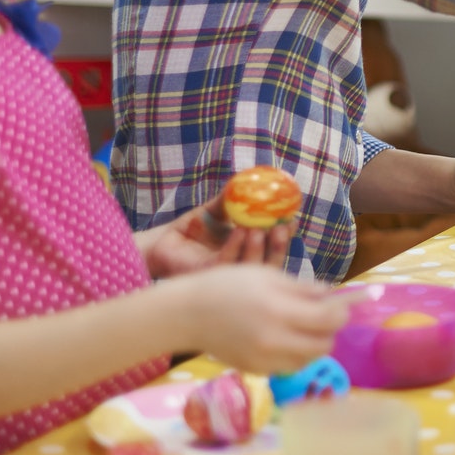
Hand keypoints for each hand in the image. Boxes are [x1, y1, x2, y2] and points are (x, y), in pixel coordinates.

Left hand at [139, 209, 292, 277]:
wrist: (161, 243)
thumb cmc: (191, 228)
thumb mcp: (216, 211)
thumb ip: (231, 199)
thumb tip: (249, 179)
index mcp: (248, 251)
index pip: (274, 247)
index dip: (286, 235)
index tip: (293, 218)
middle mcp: (241, 265)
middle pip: (270, 263)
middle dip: (279, 246)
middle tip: (284, 227)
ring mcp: (226, 274)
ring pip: (250, 267)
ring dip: (258, 248)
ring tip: (259, 229)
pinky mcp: (208, 275)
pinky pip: (226, 264)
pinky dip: (235, 247)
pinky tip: (238, 232)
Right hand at [183, 266, 351, 374]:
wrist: (187, 314)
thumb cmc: (228, 286)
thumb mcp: (267, 276)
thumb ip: (304, 290)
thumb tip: (334, 298)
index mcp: (278, 311)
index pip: (329, 321)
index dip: (341, 313)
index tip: (341, 306)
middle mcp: (274, 341)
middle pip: (324, 345)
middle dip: (329, 331)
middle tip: (320, 317)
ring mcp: (265, 360)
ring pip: (309, 359)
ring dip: (313, 345)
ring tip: (299, 327)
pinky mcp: (256, 371)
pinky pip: (289, 366)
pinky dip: (293, 355)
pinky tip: (281, 339)